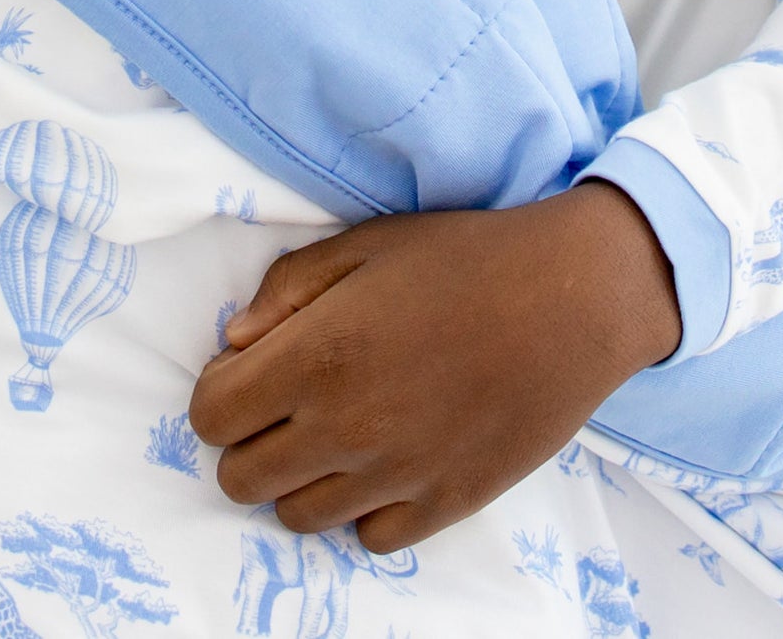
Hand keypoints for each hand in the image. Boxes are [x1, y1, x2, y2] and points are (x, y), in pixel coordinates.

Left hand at [188, 181, 678, 550]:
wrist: (570, 299)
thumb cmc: (463, 259)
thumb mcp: (364, 244)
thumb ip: (287, 290)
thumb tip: (237, 341)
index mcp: (316, 357)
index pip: (211, 415)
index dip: (219, 391)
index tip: (248, 371)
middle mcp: (344, 429)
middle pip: (240, 479)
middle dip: (247, 440)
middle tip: (286, 404)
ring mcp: (394, 477)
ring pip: (296, 518)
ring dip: (299, 479)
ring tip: (335, 432)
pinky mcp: (443, 507)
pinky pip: (368, 538)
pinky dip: (363, 508)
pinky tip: (384, 461)